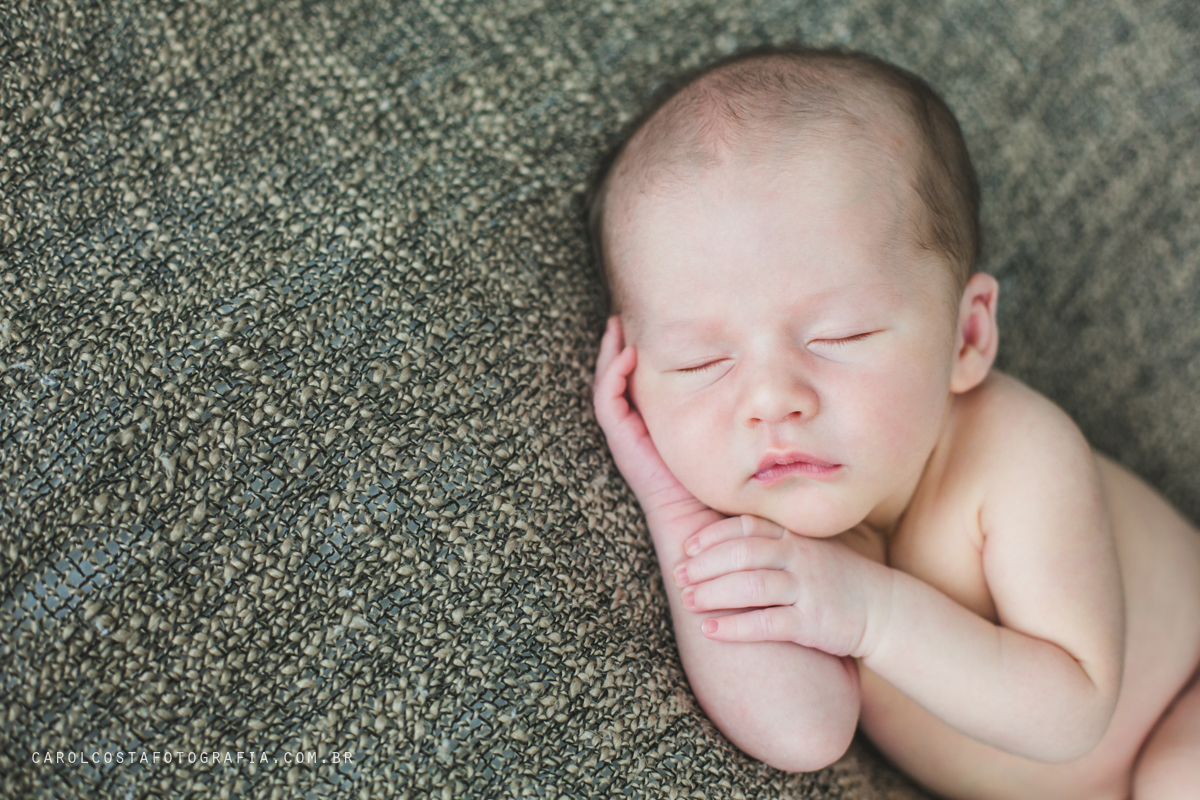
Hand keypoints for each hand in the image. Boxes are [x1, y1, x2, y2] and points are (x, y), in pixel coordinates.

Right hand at [592, 316, 719, 532]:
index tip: (649, 324)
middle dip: (617, 347)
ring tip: (615, 327)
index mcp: (658, 426)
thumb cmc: (722, 485)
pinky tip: (627, 356)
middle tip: (619, 317)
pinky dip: (612, 379)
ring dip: (609, 356)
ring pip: (608, 388)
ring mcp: (628, 436)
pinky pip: (609, 405)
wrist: (708, 525)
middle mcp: (639, 429)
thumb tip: (754, 380)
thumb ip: (729, 411)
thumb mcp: (725, 436)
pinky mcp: (624, 445)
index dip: (639, 354)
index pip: (641, 382)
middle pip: (619, 380)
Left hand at [673, 515, 894, 657]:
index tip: (688, 548)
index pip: (746, 527)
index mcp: (794, 537)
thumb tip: (721, 542)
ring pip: (751, 586)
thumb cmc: (834, 578)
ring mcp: (807, 589)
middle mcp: (799, 558)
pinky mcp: (813, 623)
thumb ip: (772, 541)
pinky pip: (767, 623)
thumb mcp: (806, 549)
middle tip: (679, 577)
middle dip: (705, 565)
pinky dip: (735, 627)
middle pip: (743, 554)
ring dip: (713, 593)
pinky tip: (711, 631)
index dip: (713, 535)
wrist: (882, 609)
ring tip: (688, 601)